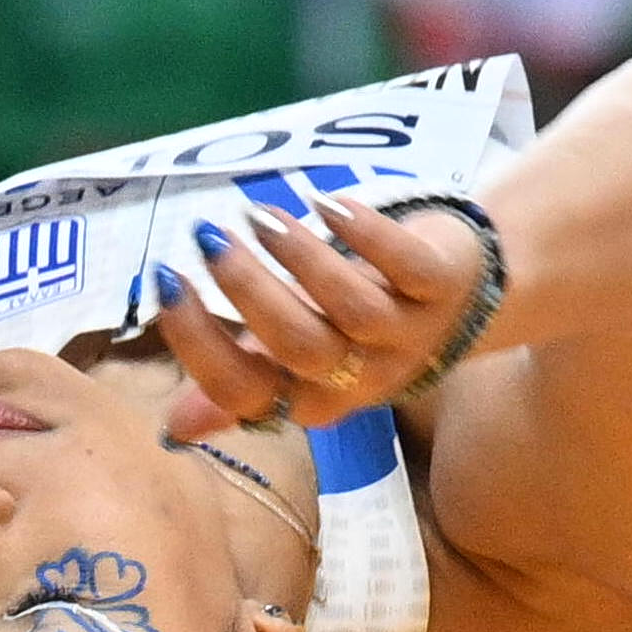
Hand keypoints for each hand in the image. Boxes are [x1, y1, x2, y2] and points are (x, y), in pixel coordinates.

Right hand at [140, 194, 495, 433]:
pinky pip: (407, 266)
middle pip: (300, 348)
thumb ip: (239, 385)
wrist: (465, 299)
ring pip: (352, 308)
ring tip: (260, 215)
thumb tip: (174, 428)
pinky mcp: (441, 287)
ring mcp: (406, 333)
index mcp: (310, 397)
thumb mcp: (298, 363)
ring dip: (300, 257)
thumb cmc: (359, 325)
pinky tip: (326, 203)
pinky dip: (366, 233)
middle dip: (249, 291)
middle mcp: (358, 376)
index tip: (166, 281)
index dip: (200, 345)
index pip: (246, 391)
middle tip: (209, 238)